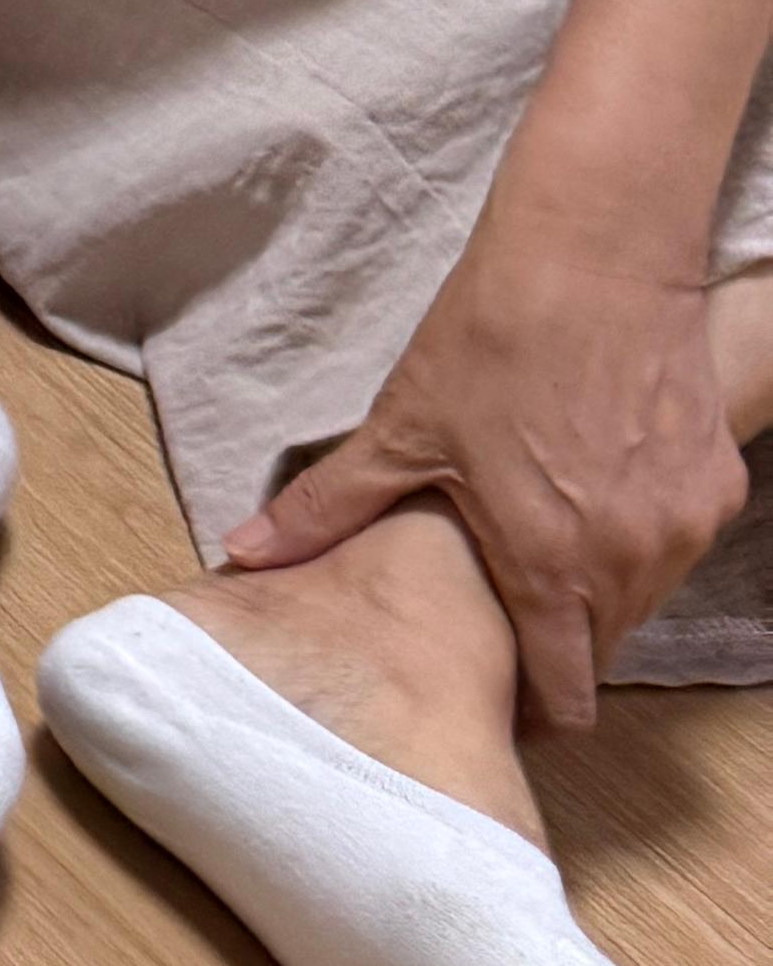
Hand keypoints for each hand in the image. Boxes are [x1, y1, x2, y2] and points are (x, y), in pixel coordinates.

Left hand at [226, 195, 756, 726]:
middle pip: (601, 645)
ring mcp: (683, 523)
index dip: (533, 709)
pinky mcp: (718, 481)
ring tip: (547, 542)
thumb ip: (328, 508)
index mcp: (551, 568)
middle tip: (511, 614)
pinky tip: (598, 485)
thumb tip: (247, 551)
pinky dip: (643, 529)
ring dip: (601, 584)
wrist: (595, 257)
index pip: (563, 693)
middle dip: (558, 643)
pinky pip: (677, 536)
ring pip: (644, 592)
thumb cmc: (493, 339)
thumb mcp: (399, 428)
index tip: (503, 702)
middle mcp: (631, 562)